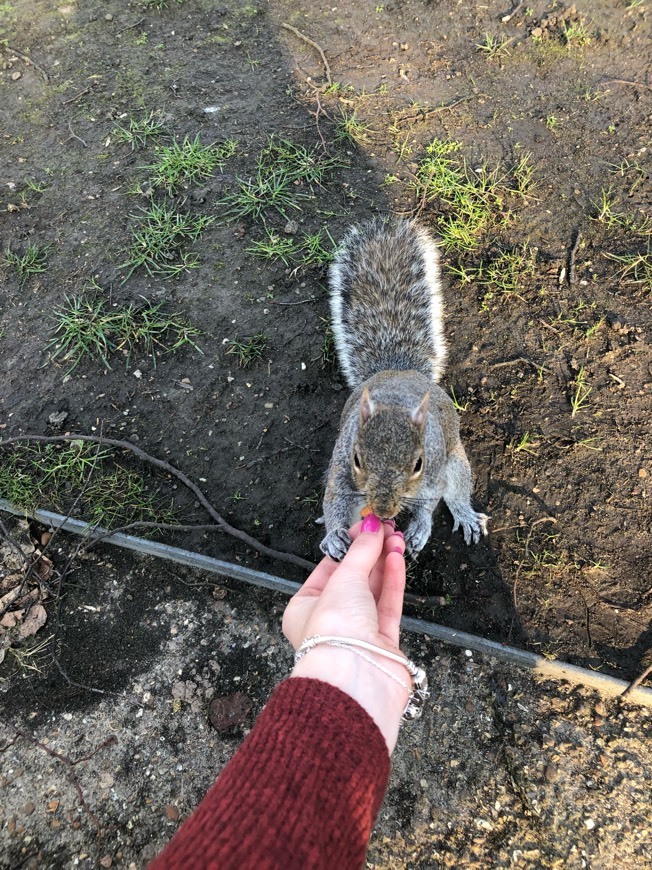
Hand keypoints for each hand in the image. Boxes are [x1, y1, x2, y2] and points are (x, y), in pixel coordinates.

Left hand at [283, 514, 407, 752]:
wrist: (356, 678)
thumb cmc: (334, 629)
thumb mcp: (343, 579)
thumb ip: (361, 551)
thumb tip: (372, 524)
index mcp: (305, 607)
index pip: (329, 568)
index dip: (349, 544)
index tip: (367, 523)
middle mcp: (330, 621)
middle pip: (353, 578)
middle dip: (370, 552)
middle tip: (387, 527)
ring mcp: (358, 633)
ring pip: (373, 590)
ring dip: (384, 563)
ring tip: (397, 537)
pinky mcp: (383, 644)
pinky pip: (388, 605)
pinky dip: (393, 581)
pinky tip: (398, 558)